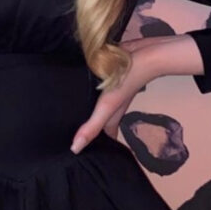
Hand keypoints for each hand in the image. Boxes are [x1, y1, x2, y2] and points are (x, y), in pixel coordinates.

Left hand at [69, 36, 174, 153]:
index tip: (80, 153)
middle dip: (87, 127)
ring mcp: (110, 90)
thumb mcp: (107, 106)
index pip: (103, 136)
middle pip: (99, 120)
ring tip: (64, 112)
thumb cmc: (126, 83)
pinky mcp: (107, 75)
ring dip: (85, 107)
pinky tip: (73, 86)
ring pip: (96, 103)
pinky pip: (95, 86)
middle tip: (64, 133)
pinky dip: (86, 89)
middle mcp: (111, 104)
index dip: (94, 146)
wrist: (146, 56)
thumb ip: (93, 125)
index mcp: (111, 115)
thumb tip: (75, 149)